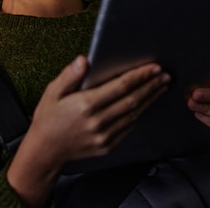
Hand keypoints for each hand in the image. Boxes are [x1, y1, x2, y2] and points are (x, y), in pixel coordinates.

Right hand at [30, 55, 169, 162]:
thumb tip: (84, 60)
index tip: (154, 67)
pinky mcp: (107, 146)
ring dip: (150, 100)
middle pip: (132, 100)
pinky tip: (145, 104)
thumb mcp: (52, 92)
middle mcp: (97, 122)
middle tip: (164, 75)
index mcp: (85, 105)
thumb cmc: (48, 118)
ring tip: (161, 87)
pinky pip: (128, 128)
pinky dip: (139, 115)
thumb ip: (70, 75)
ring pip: (134, 115)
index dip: (139, 75)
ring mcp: (104, 136)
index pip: (120, 86)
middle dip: (151, 86)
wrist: (45, 150)